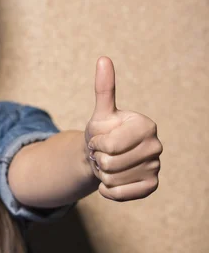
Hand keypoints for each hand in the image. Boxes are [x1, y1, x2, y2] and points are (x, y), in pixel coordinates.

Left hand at [85, 57, 162, 201]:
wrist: (102, 157)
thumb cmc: (102, 132)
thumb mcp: (101, 113)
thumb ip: (104, 88)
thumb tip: (103, 58)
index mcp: (146, 125)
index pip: (110, 145)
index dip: (96, 144)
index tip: (99, 139)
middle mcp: (156, 145)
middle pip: (110, 163)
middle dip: (98, 159)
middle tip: (102, 153)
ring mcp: (156, 166)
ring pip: (113, 179)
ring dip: (102, 174)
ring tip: (108, 164)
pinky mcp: (151, 186)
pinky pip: (120, 194)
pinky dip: (108, 190)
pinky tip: (111, 181)